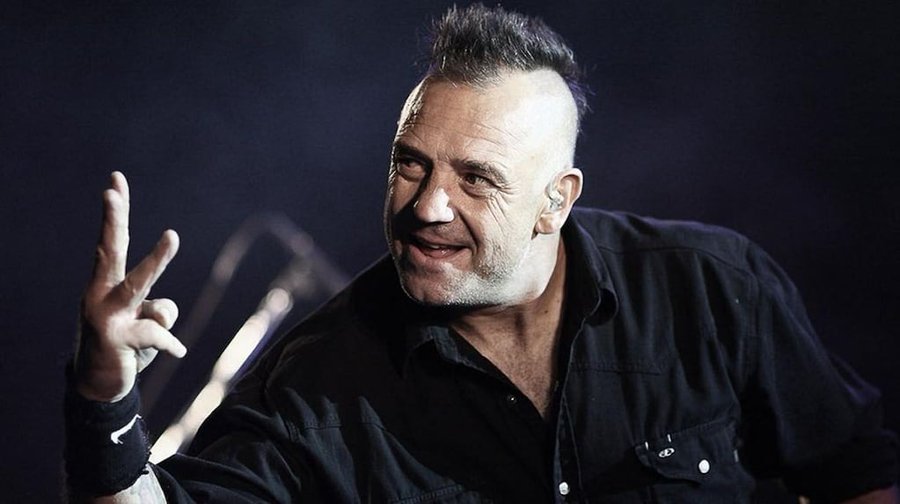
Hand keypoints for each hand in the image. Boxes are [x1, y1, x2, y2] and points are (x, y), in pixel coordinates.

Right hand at [74, 172, 186, 402]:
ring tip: (172, 234)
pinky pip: (159, 333)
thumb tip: (165, 312)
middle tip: (110, 191)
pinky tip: (176, 352)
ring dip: (156, 258)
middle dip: (112, 220)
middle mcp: (101, 295)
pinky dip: (171, 344)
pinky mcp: (117, 339)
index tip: (115, 180)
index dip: (115, 213)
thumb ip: (158, 309)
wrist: (99, 387)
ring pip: (138, 283)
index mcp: (107, 285)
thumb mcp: (145, 323)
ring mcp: (106, 316)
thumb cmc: (124, 345)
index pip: (113, 243)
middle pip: (111, 251)